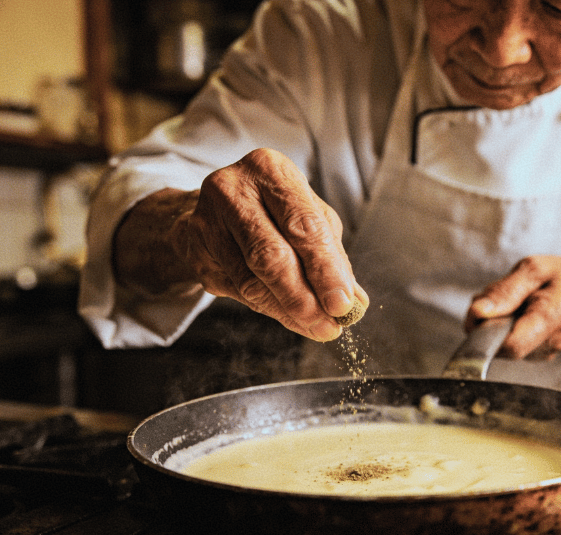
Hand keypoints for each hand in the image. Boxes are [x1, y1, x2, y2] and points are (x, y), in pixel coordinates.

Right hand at [115, 149, 367, 340]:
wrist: (217, 209)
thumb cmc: (274, 210)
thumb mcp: (310, 218)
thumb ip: (333, 256)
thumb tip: (355, 302)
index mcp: (271, 169)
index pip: (304, 225)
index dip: (325, 270)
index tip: (342, 304)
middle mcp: (233, 188)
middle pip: (271, 255)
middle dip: (303, 297)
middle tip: (328, 324)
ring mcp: (206, 219)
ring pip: (250, 280)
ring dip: (287, 310)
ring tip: (314, 325)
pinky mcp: (193, 248)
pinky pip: (235, 290)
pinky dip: (267, 308)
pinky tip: (287, 314)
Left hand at [464, 256, 560, 360]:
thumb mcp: (534, 269)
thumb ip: (504, 291)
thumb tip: (477, 312)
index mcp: (552, 315)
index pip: (511, 346)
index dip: (486, 334)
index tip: (481, 314)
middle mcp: (551, 342)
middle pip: (501, 345)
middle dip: (490, 322)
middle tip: (504, 298)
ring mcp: (546, 352)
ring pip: (503, 344)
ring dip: (499, 323)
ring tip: (518, 303)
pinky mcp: (539, 355)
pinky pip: (510, 343)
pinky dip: (508, 328)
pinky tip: (523, 314)